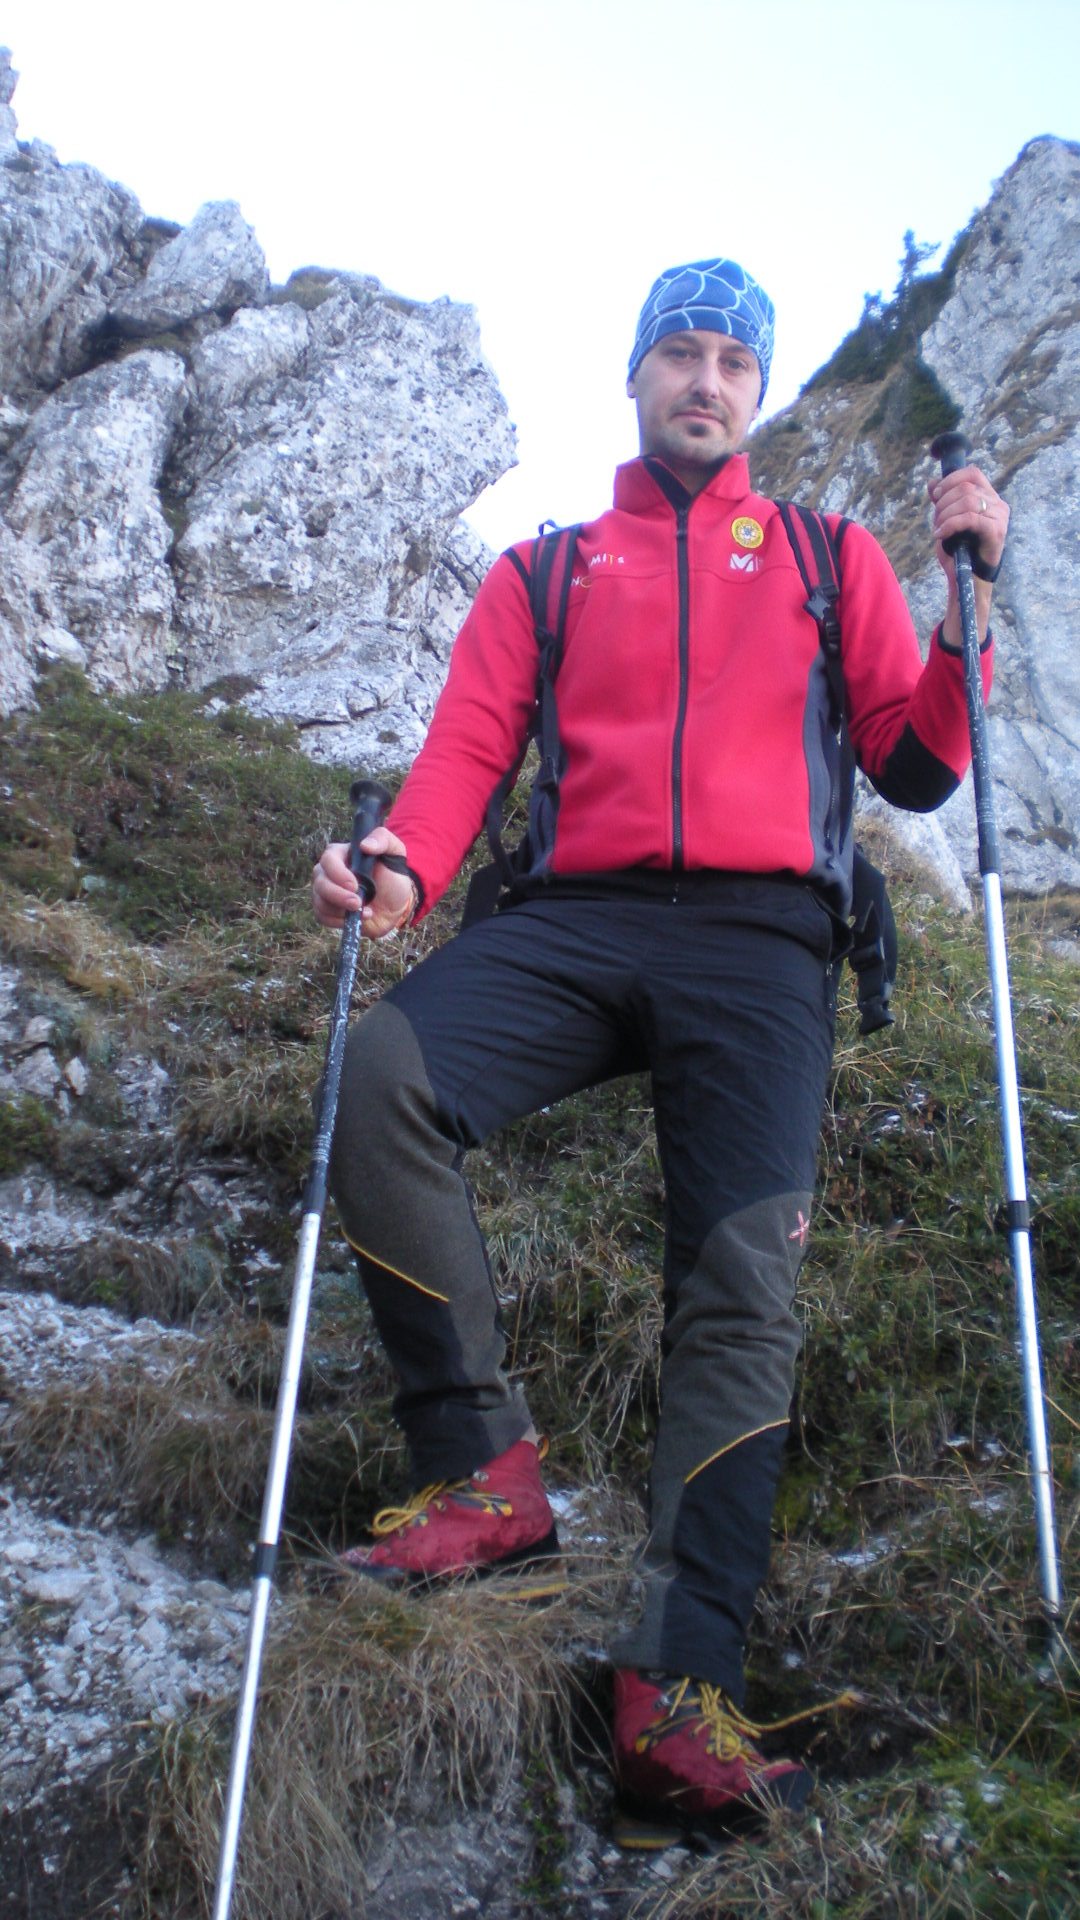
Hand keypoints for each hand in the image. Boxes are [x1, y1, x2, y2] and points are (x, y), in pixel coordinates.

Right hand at [312, 826, 415, 939]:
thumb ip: (383, 839)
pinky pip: (322, 917)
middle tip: (358, 903)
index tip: (354, 885)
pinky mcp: (328, 911)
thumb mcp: (395, 851)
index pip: (328, 859)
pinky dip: (338, 921)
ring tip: (364, 911)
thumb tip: (364, 845)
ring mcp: (326, 892)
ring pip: (319, 901)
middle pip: (320, 882)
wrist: (397, 903)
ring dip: (340, 910)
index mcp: (341, 854)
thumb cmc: (392, 875)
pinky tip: (357, 918)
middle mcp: (328, 872)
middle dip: (338, 896)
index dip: (338, 873)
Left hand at [928, 464, 1007, 579]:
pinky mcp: (996, 531)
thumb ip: (942, 500)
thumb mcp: (946, 519)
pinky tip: (940, 534)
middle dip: (944, 502)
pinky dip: (950, 524)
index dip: (951, 479)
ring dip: (945, 514)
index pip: (972, 473)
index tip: (936, 495)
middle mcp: (998, 503)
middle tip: (936, 520)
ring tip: (938, 529)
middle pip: (966, 487)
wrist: (967, 577)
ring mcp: (1000, 517)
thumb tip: (932, 482)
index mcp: (989, 497)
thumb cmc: (959, 549)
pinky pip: (970, 518)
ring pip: (967, 501)